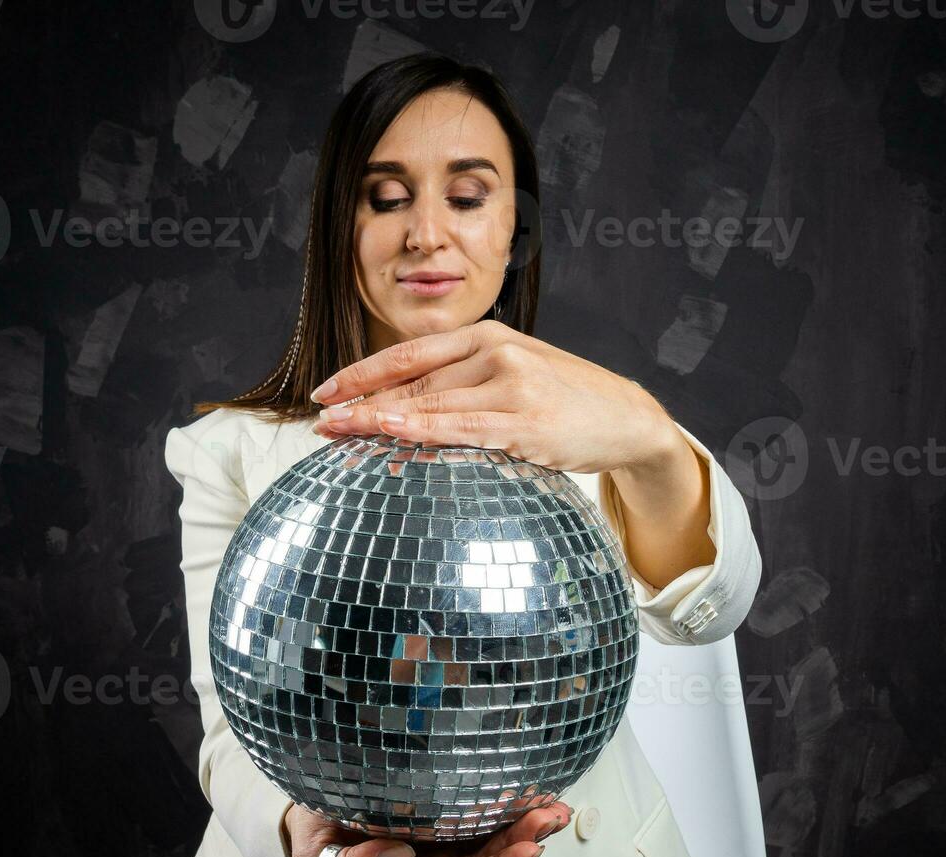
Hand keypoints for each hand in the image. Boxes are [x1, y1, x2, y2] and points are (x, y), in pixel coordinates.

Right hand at [283, 797, 572, 856]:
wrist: (310, 817)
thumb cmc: (316, 839)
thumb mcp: (317, 856)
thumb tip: (395, 856)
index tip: (526, 850)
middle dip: (522, 843)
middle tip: (549, 817)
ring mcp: (439, 848)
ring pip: (489, 844)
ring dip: (523, 827)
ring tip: (552, 807)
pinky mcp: (442, 822)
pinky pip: (479, 821)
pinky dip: (507, 809)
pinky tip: (531, 795)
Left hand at [308, 320, 677, 473]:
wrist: (627, 418)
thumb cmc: (564, 400)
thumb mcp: (513, 375)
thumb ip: (464, 385)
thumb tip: (405, 410)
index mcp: (488, 335)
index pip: (410, 353)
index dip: (362, 372)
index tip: (325, 392)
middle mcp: (496, 351)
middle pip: (412, 380)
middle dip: (359, 402)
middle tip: (318, 422)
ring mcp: (511, 384)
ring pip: (429, 403)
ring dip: (376, 419)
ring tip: (336, 433)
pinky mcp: (525, 421)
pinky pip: (460, 427)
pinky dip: (419, 429)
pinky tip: (388, 431)